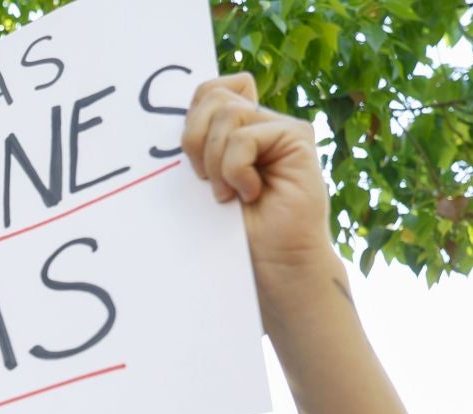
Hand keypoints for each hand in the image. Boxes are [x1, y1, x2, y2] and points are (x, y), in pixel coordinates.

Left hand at [180, 75, 336, 296]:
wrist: (272, 263)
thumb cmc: (234, 231)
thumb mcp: (203, 183)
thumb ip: (198, 146)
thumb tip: (174, 117)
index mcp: (236, 129)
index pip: (208, 91)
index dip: (191, 118)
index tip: (193, 164)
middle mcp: (260, 122)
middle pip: (212, 95)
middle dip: (194, 141)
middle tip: (206, 181)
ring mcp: (280, 128)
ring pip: (226, 114)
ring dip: (215, 161)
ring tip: (228, 193)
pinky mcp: (297, 137)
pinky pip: (244, 138)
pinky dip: (235, 170)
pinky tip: (250, 193)